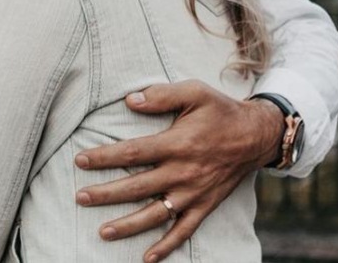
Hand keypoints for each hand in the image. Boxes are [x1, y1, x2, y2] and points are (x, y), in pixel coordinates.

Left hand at [73, 80, 282, 262]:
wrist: (257, 135)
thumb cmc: (221, 111)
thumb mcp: (195, 92)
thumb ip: (162, 95)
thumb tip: (130, 100)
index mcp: (178, 143)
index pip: (133, 152)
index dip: (104, 157)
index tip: (80, 160)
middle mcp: (184, 172)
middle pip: (138, 187)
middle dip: (106, 194)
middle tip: (80, 197)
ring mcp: (194, 193)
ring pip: (156, 214)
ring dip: (129, 225)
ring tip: (103, 232)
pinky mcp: (205, 205)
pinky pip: (184, 230)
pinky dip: (167, 246)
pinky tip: (147, 258)